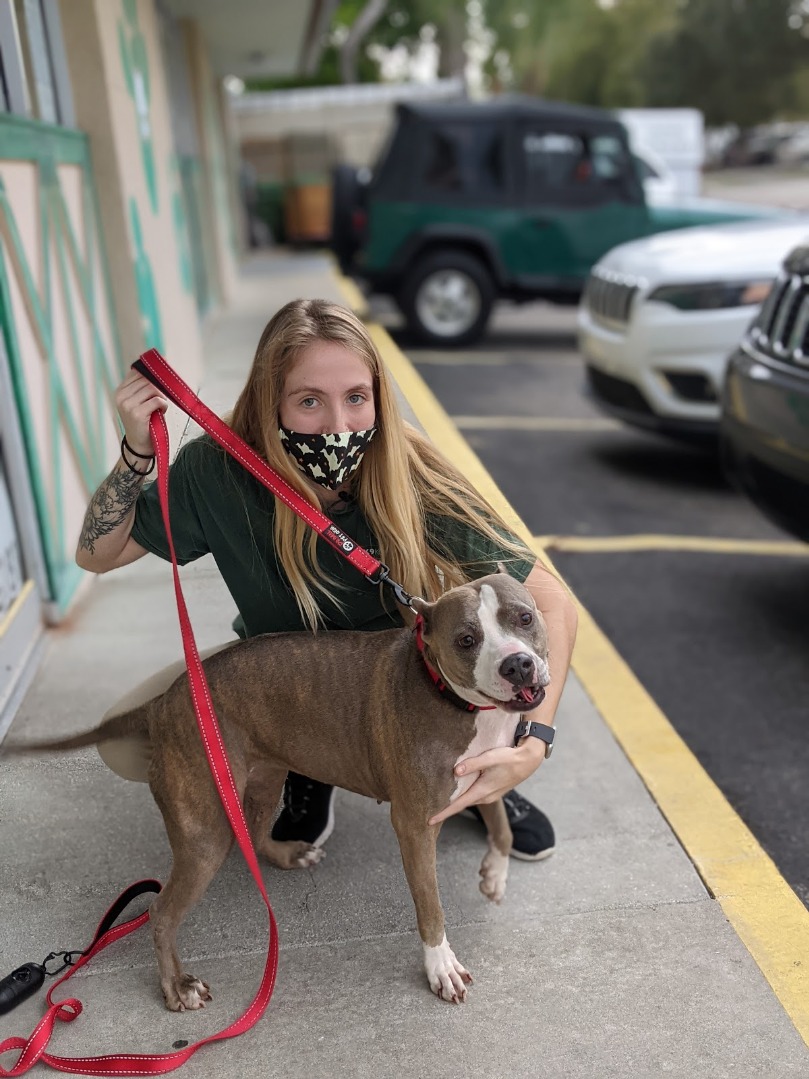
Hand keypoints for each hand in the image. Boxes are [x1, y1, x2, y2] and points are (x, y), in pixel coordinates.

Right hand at [115, 371, 167, 456]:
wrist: (138, 444)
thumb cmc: (143, 422)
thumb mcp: (139, 402)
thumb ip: (143, 387)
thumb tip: (156, 370)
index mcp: (120, 391)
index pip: (137, 373)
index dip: (151, 374)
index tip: (161, 377)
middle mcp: (121, 396)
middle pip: (146, 380)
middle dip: (158, 388)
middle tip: (161, 399)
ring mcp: (128, 405)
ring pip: (152, 389)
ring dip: (161, 397)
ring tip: (160, 406)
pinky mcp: (137, 413)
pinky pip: (156, 400)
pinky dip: (163, 405)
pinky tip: (161, 411)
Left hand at [428, 740, 544, 825]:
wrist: (529, 761)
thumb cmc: (509, 758)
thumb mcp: (490, 758)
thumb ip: (472, 764)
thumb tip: (455, 772)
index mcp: (482, 791)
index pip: (458, 805)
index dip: (443, 813)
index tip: (429, 820)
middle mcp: (485, 797)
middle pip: (461, 804)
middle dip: (446, 807)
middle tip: (429, 808)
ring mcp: (490, 795)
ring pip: (469, 799)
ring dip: (456, 800)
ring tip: (441, 799)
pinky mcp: (493, 791)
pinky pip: (475, 795)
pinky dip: (465, 794)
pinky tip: (459, 788)